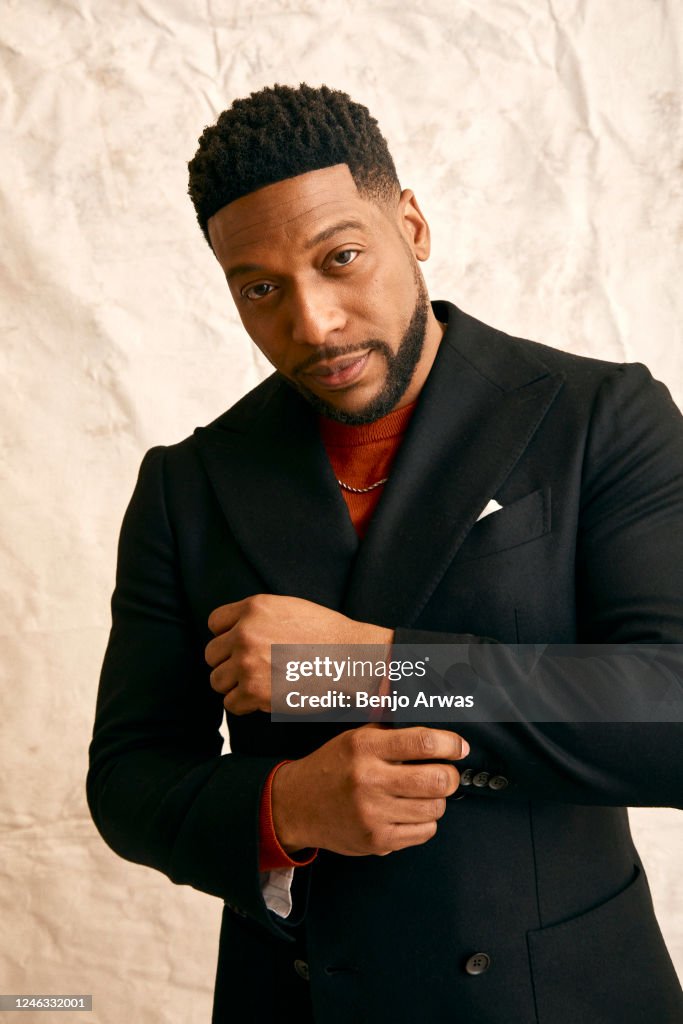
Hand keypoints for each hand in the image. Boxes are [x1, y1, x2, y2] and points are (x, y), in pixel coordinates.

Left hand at [205, 594, 392, 714]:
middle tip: (254, 669)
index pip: (214, 623)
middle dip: (229, 663)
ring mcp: (248, 662)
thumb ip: (258, 616)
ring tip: (260, 685)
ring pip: (217, 681)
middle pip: (211, 654)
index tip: (242, 647)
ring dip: (235, 685)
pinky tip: (265, 699)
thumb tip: (233, 631)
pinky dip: (245, 705)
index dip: (227, 637)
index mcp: (254, 608)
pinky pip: (231, 704)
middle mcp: (246, 633)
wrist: (352, 660)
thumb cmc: (328, 636)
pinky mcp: (254, 691)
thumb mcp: (290, 608)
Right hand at [271, 724, 469, 856]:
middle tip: (444, 772)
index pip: (423, 742)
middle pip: (436, 779)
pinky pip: (424, 832)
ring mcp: (373, 813)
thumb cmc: (331, 767)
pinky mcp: (377, 839)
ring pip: (435, 808)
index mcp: (365, 747)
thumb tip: (411, 699)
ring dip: (436, 800)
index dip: (450, 744)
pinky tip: (410, 812)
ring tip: (422, 793)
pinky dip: (425, 822)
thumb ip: (387, 723)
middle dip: (450, 775)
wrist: (297, 806)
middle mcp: (369, 779)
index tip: (459, 747)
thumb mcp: (354, 736)